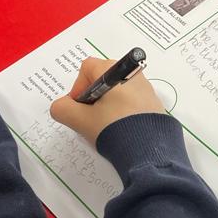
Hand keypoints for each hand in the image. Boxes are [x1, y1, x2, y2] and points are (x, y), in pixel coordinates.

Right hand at [50, 56, 165, 145]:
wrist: (149, 149)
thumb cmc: (113, 128)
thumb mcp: (80, 120)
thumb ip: (62, 109)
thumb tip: (62, 107)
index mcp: (114, 70)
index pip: (86, 69)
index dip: (77, 87)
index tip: (79, 108)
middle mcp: (132, 74)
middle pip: (102, 80)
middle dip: (92, 98)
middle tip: (91, 119)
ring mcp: (146, 88)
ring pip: (117, 93)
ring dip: (107, 107)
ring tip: (106, 127)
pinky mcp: (155, 104)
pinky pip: (132, 103)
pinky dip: (122, 113)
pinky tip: (122, 130)